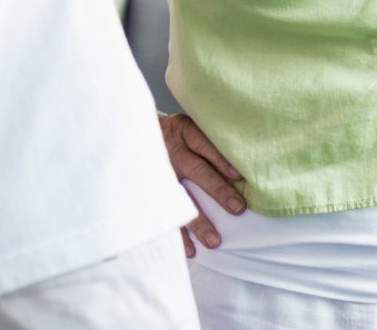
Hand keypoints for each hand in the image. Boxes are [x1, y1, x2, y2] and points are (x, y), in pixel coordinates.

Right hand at [160, 112, 245, 257]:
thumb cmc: (173, 133)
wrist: (131, 133)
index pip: (203, 143)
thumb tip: (245, 159)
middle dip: (216, 189)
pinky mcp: (150, 189)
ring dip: (197, 220)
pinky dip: (176, 234)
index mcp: (181, 130)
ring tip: (214, 241)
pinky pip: (162, 213)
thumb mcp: (186, 125)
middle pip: (195, 170)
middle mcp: (170, 149)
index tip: (238, 175)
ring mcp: (158, 171)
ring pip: (178, 197)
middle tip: (237, 209)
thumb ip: (208, 138)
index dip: (219, 158)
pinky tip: (190, 250)